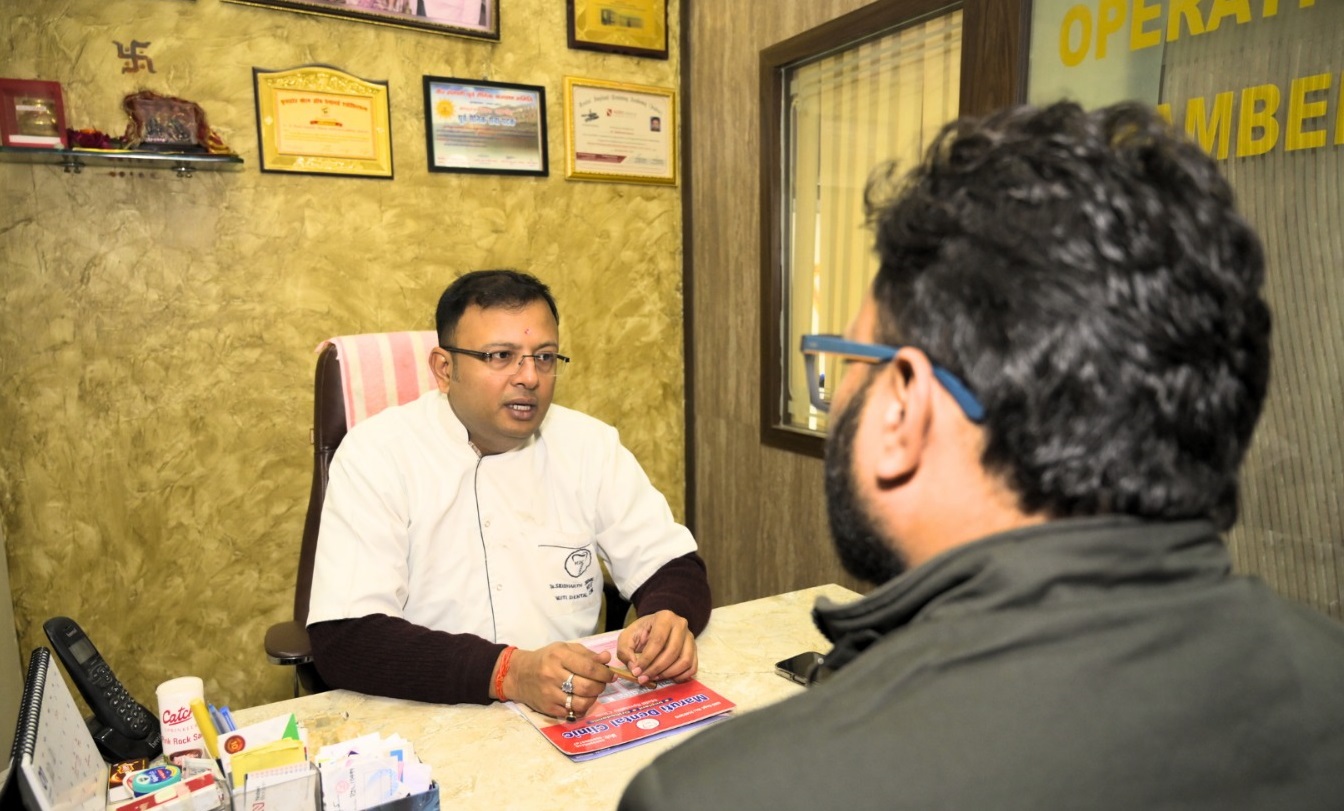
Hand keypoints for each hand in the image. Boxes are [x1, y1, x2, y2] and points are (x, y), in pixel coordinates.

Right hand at [500, 642, 614, 719]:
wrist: (519, 674)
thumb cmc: (546, 659)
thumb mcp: (564, 649)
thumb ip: (587, 654)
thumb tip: (607, 658)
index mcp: (559, 656)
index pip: (589, 667)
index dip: (605, 673)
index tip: (611, 675)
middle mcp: (553, 674)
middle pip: (587, 686)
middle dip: (601, 686)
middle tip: (602, 683)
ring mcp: (550, 693)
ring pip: (581, 702)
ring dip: (593, 699)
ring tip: (592, 692)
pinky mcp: (548, 708)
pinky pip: (572, 712)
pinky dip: (582, 708)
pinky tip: (581, 700)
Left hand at [616, 610, 697, 685]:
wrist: (655, 627)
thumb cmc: (641, 632)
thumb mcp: (627, 637)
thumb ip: (625, 651)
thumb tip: (635, 668)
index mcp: (664, 617)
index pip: (657, 641)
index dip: (647, 659)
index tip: (637, 672)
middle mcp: (681, 625)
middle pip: (672, 652)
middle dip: (656, 669)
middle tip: (644, 678)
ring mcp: (690, 637)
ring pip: (685, 661)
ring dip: (668, 674)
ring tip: (654, 678)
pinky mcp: (694, 650)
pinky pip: (692, 667)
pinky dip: (681, 676)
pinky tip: (668, 678)